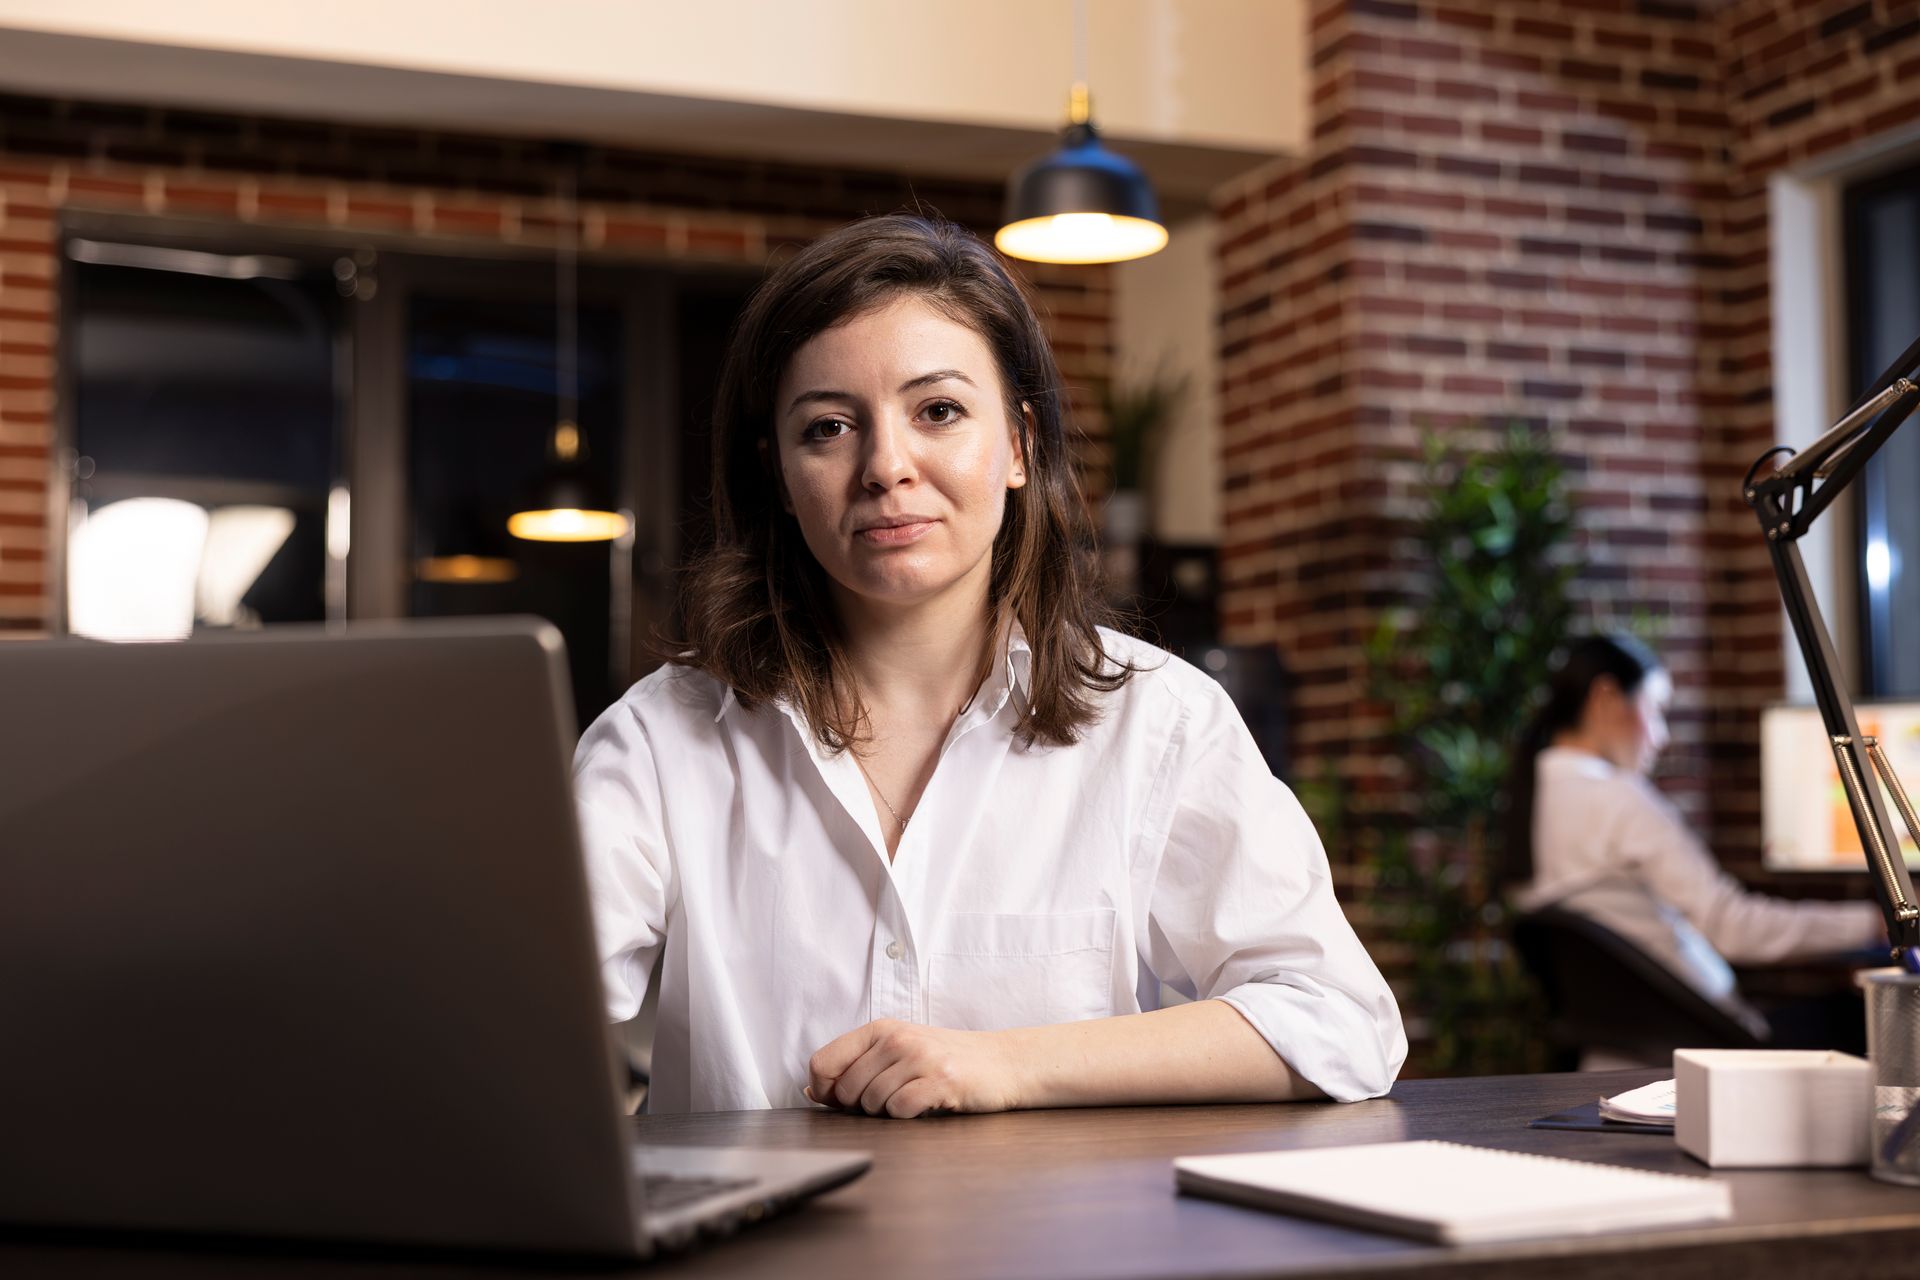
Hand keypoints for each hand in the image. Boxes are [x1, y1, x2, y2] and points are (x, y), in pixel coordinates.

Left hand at [806, 1019, 1024, 1117]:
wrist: (1002, 1063)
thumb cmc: (946, 1060)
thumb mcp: (899, 1052)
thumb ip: (856, 1067)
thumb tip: (812, 1091)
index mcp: (881, 1029)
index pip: (822, 1062)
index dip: (824, 1090)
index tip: (841, 1100)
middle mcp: (897, 1039)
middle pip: (845, 1090)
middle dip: (860, 1106)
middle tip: (890, 1099)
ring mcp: (920, 1058)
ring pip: (871, 1102)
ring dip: (887, 1112)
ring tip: (911, 1099)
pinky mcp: (940, 1081)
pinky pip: (899, 1109)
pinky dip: (907, 1116)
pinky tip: (925, 1105)